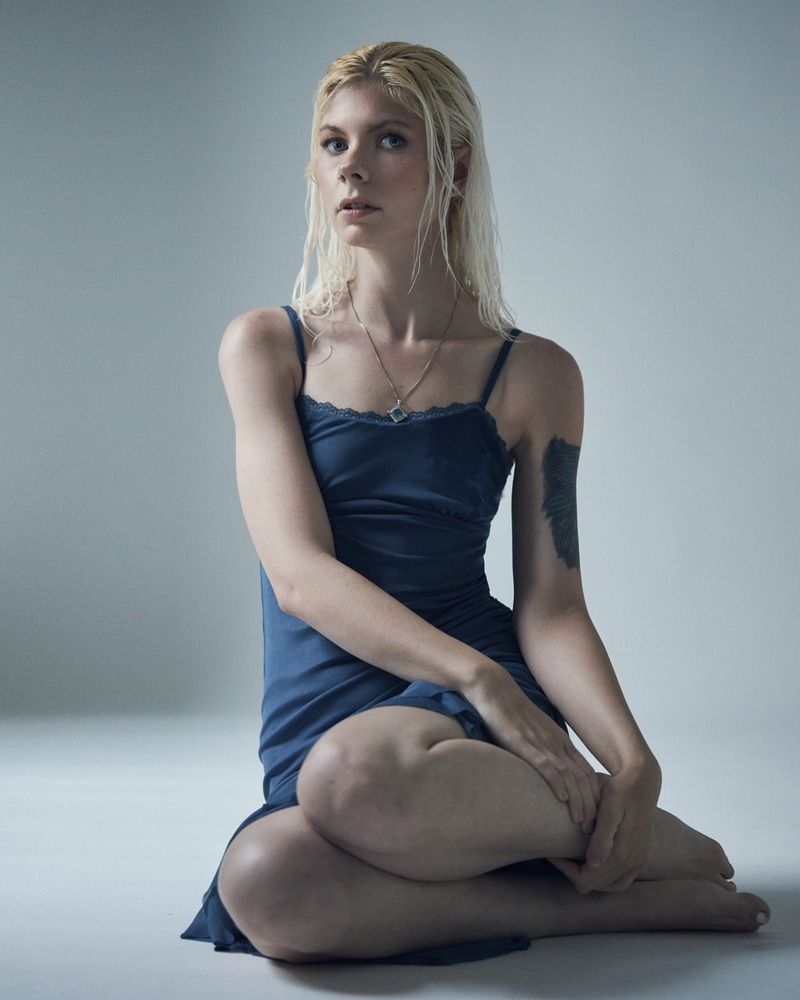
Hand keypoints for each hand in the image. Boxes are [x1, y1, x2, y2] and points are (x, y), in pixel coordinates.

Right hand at [465, 665, 599, 830]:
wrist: (494, 689)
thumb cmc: (509, 713)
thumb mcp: (532, 734)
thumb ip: (541, 751)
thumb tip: (544, 774)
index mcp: (560, 740)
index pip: (586, 772)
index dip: (593, 796)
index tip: (595, 817)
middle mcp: (556, 742)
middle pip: (583, 778)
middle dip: (591, 805)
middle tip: (594, 828)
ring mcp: (542, 742)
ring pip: (569, 775)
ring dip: (578, 800)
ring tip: (581, 822)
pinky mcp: (525, 743)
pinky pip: (546, 765)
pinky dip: (557, 783)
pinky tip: (562, 799)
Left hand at [548, 767, 659, 891]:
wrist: (642, 782)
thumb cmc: (620, 791)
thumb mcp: (609, 809)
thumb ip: (602, 838)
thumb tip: (592, 864)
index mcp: (622, 853)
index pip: (586, 879)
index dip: (566, 870)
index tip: (553, 854)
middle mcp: (633, 862)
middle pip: (595, 885)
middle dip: (574, 873)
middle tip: (560, 853)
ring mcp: (639, 862)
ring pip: (608, 887)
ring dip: (590, 878)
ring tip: (574, 860)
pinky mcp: (641, 858)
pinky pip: (622, 881)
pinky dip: (606, 879)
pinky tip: (594, 865)